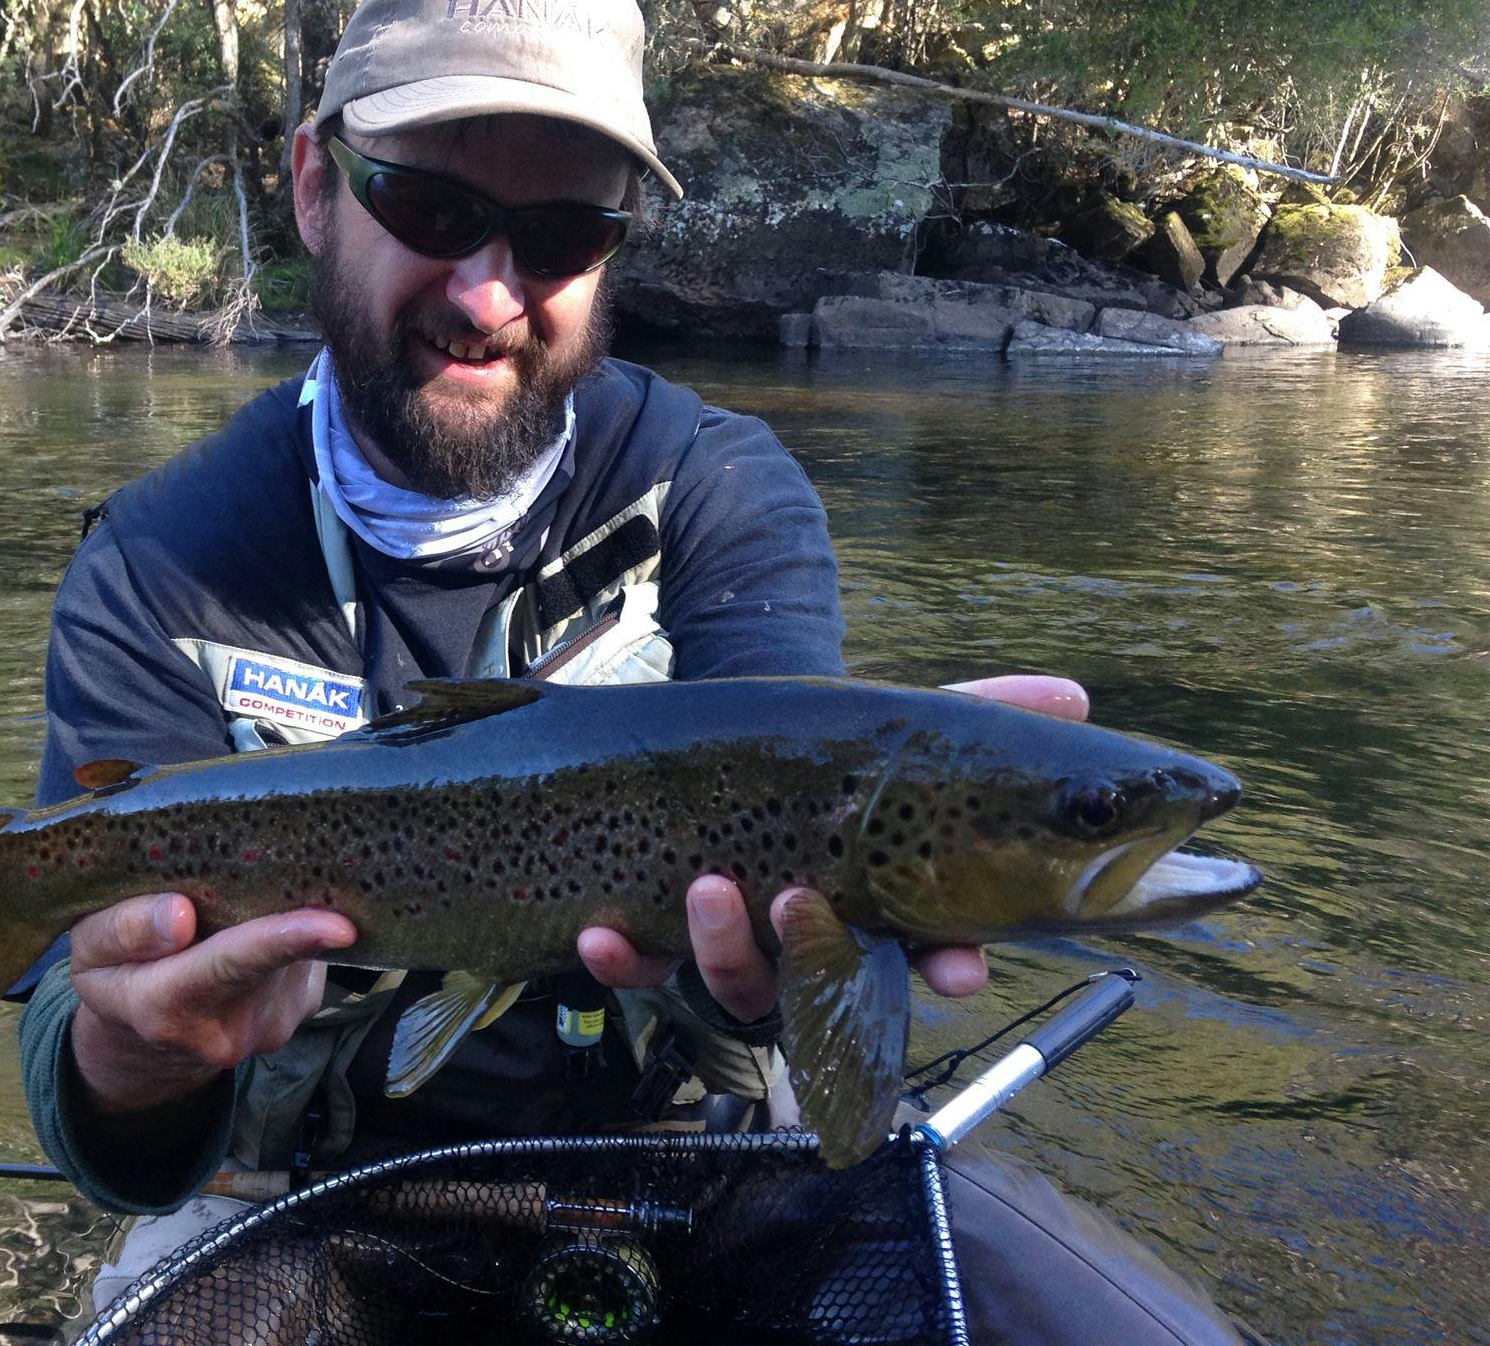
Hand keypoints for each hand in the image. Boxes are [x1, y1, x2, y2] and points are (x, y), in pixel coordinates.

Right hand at [66, 895, 355, 1115]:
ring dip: (287, 911)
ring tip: (255, 884)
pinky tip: (268, 914)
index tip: (338, 926)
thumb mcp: (89, 950)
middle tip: (311, 861)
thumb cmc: (113, 971)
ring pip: (298, 949)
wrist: (144, 1037)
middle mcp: (229, 1028)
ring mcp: (273, 1024)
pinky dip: (295, 927)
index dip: (282, 939)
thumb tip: (177, 915)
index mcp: (165, 1007)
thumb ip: (123, 931)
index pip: (228, 965)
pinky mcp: (301, 1010)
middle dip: (298, 907)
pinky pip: (308, 955)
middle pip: (277, 952)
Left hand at [576, 673, 1090, 1021]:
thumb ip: (981, 712)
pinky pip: (637, 967)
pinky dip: (621, 958)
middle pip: (819, 982)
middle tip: (798, 907)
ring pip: (731, 980)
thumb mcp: (900, 728)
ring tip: (710, 888)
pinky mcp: (654, 936)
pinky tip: (602, 931)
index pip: (925, 957)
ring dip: (720, 945)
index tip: (958, 968)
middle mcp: (806, 943)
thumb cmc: (828, 759)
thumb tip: (1074, 695)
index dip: (946, 967)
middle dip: (810, 958)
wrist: (721, 746)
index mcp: (876, 910)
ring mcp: (730, 947)